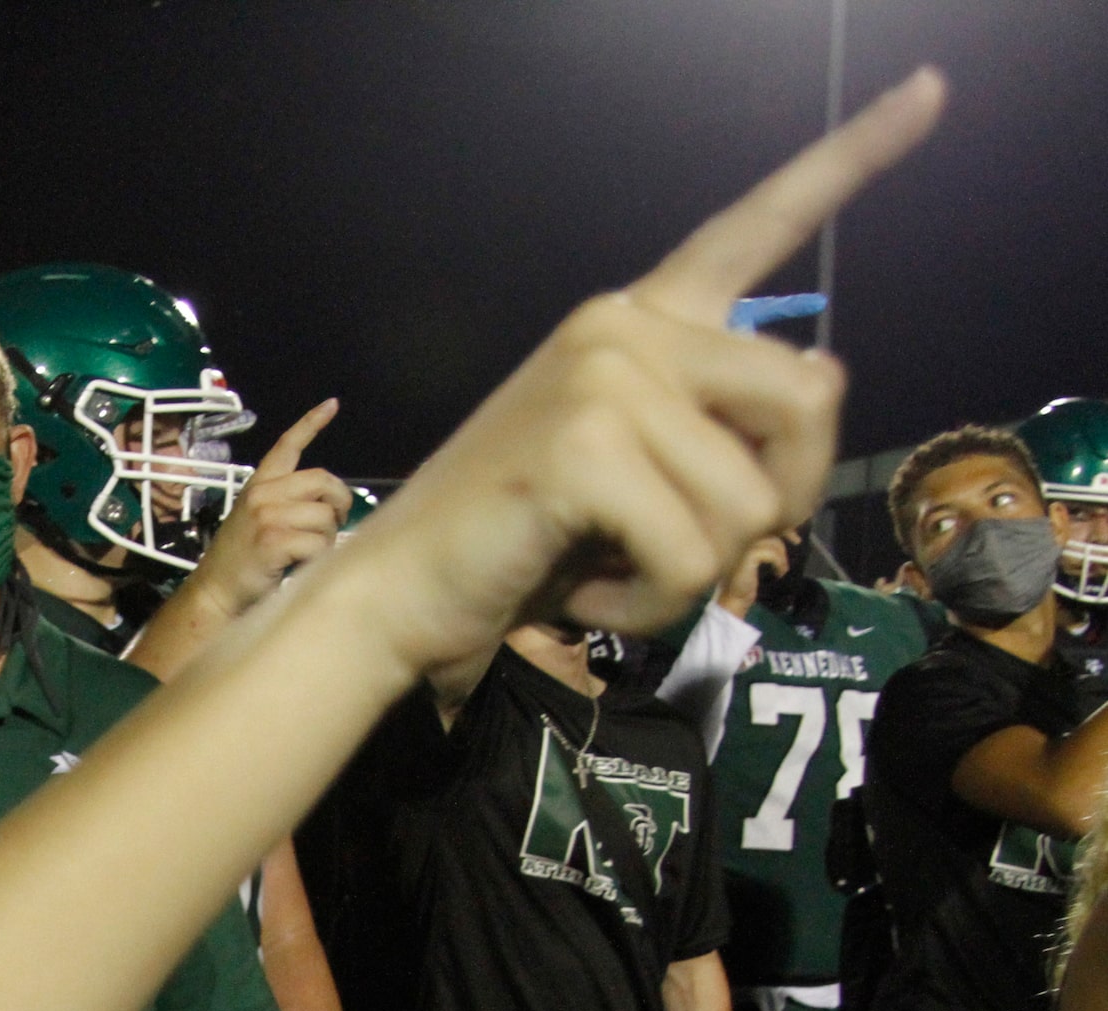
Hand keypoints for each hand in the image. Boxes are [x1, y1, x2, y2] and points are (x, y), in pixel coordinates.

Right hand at [188, 398, 351, 619]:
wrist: (215, 591)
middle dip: (339, 503)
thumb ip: (286, 503)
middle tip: (334, 523)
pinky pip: (317, 543)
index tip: (332, 404)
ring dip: (328, 538)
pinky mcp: (272, 541)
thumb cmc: (242, 561)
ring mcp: (266, 516)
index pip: (286, 446)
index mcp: (259, 484)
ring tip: (311, 552)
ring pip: (325, 516)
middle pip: (323, 481)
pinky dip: (319, 557)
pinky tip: (302, 565)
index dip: (311, 423)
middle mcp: (262, 494)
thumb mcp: (256, 520)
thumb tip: (330, 504)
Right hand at [337, 70, 942, 677]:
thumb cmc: (519, 540)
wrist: (398, 588)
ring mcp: (603, 375)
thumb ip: (725, 425)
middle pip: (810, 401)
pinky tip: (588, 590)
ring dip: (696, 571)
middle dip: (776, 500)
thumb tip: (824, 376)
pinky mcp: (582, 442)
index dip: (853, 156)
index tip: (930, 90)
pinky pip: (692, 552)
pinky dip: (650, 600)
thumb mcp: (642, 472)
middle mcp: (625, 325)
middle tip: (691, 544)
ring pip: (751, 500)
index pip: (756, 226)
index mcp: (641, 320)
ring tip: (614, 567)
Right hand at [716, 531, 792, 618]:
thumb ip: (765, 547)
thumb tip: (785, 535)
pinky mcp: (748, 557)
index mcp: (740, 539)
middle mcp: (740, 539)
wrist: (733, 599)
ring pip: (772, 542)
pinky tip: (778, 573)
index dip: (782, 528)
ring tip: (782, 569)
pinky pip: (771, 554)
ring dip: (781, 556)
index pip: (764, 525)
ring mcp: (742, 547)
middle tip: (797, 542)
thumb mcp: (757, 561)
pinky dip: (779, 563)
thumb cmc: (744, 583)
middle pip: (770, 530)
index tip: (794, 537)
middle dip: (786, 534)